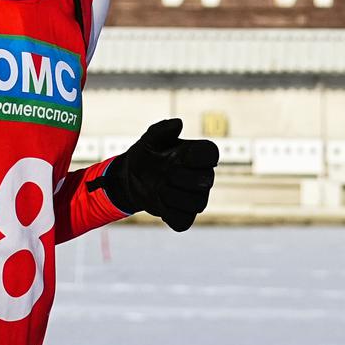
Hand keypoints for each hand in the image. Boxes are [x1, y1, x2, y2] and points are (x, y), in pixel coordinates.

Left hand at [103, 119, 218, 231]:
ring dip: (171, 195)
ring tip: (159, 188)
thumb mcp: (149, 138)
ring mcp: (196, 198)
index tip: (181, 155)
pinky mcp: (185, 217)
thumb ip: (162, 129)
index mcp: (197, 154)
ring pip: (197, 204)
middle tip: (163, 173)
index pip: (212, 153)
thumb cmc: (146, 155)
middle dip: (178, 176)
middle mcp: (203, 176)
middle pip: (206, 180)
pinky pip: (183, 221)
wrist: (131, 178)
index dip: (197, 156)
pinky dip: (167, 213)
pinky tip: (160, 203)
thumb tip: (179, 123)